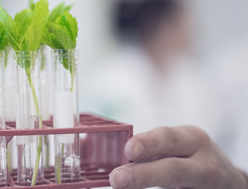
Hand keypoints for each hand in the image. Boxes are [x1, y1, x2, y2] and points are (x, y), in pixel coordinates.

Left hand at [109, 126, 247, 188]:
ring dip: (148, 184)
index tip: (128, 150)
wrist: (230, 182)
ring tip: (123, 185)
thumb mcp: (174, 146)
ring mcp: (208, 183)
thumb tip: (91, 146)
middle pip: (174, 169)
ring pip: (178, 182)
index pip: (168, 138)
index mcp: (191, 139)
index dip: (148, 143)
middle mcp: (203, 161)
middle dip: (144, 174)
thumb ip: (144, 149)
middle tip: (117, 179)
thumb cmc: (189, 158)